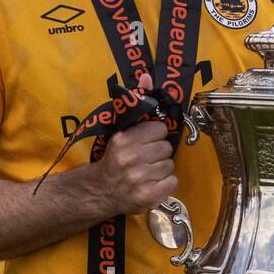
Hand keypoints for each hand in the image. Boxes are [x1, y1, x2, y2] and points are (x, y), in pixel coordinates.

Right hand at [94, 72, 177, 214]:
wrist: (101, 191)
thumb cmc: (114, 159)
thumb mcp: (122, 131)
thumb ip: (136, 102)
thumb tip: (147, 77)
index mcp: (125, 140)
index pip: (160, 130)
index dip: (155, 136)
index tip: (146, 142)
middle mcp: (131, 159)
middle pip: (166, 148)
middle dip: (159, 153)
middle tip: (146, 159)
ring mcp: (140, 179)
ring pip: (170, 165)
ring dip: (161, 169)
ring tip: (147, 172)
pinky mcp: (148, 196)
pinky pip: (172, 182)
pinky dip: (165, 184)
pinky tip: (151, 183)